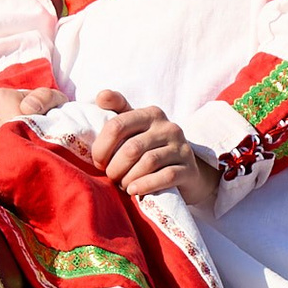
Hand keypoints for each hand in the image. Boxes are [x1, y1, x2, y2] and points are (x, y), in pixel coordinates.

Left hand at [92, 89, 219, 210]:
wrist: (187, 174)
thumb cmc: (153, 149)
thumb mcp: (137, 128)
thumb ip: (118, 110)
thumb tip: (101, 96)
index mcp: (151, 114)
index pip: (117, 125)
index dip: (102, 147)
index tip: (99, 162)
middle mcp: (168, 127)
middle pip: (131, 148)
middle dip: (115, 167)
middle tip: (111, 177)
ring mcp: (181, 148)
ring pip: (148, 162)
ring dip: (129, 178)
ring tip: (123, 186)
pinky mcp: (189, 169)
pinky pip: (164, 177)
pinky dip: (145, 185)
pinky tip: (134, 191)